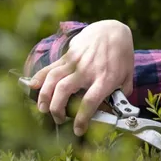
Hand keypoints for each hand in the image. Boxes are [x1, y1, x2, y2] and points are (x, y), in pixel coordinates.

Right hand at [28, 19, 134, 134]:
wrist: (113, 30)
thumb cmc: (121, 54)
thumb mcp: (128, 74)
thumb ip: (123, 91)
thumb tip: (119, 108)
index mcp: (105, 78)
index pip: (90, 101)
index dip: (82, 118)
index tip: (78, 130)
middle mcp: (88, 71)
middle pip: (64, 91)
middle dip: (57, 109)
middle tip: (59, 119)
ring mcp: (75, 62)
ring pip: (53, 79)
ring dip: (44, 96)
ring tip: (42, 109)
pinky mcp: (68, 56)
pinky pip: (50, 67)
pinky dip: (39, 77)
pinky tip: (32, 87)